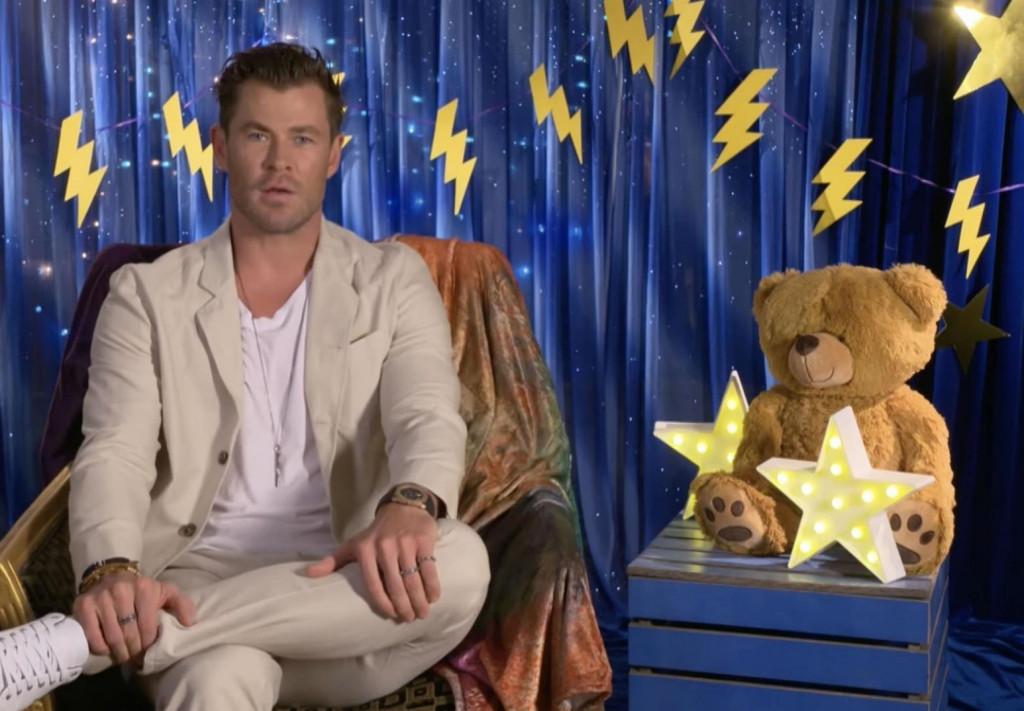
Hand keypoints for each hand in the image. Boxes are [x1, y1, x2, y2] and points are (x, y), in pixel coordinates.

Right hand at [72, 570, 194, 664]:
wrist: (110, 574)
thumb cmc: (141, 589)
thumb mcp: (165, 591)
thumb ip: (182, 604)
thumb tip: (189, 623)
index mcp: (144, 588)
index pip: (148, 626)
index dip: (149, 644)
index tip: (150, 652)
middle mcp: (121, 591)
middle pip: (130, 634)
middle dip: (135, 652)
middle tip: (137, 660)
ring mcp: (100, 598)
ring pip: (112, 637)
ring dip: (120, 653)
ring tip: (125, 657)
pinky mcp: (83, 605)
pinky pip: (93, 636)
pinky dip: (101, 648)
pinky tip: (108, 650)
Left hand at [306, 504, 439, 622]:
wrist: (403, 507)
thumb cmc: (376, 533)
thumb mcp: (353, 544)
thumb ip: (332, 561)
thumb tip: (307, 574)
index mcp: (365, 550)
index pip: (373, 584)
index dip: (383, 603)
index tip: (391, 615)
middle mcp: (385, 547)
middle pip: (395, 585)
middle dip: (404, 606)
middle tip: (410, 618)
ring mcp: (405, 543)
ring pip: (413, 579)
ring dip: (419, 600)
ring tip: (422, 613)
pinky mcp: (423, 540)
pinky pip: (429, 569)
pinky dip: (432, 586)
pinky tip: (434, 597)